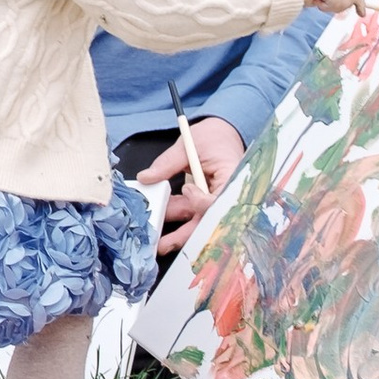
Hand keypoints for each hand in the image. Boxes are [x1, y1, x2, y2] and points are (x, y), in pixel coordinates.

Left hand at [136, 114, 245, 243]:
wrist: (223, 133)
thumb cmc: (213, 137)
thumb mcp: (190, 144)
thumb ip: (168, 163)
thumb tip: (146, 177)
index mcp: (232, 178)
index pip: (220, 201)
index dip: (203, 203)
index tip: (187, 190)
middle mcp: (226, 196)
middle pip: (208, 221)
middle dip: (185, 234)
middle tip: (163, 244)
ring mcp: (216, 201)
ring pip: (198, 221)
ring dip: (177, 230)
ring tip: (157, 241)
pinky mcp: (205, 203)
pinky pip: (191, 213)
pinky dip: (176, 215)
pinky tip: (160, 220)